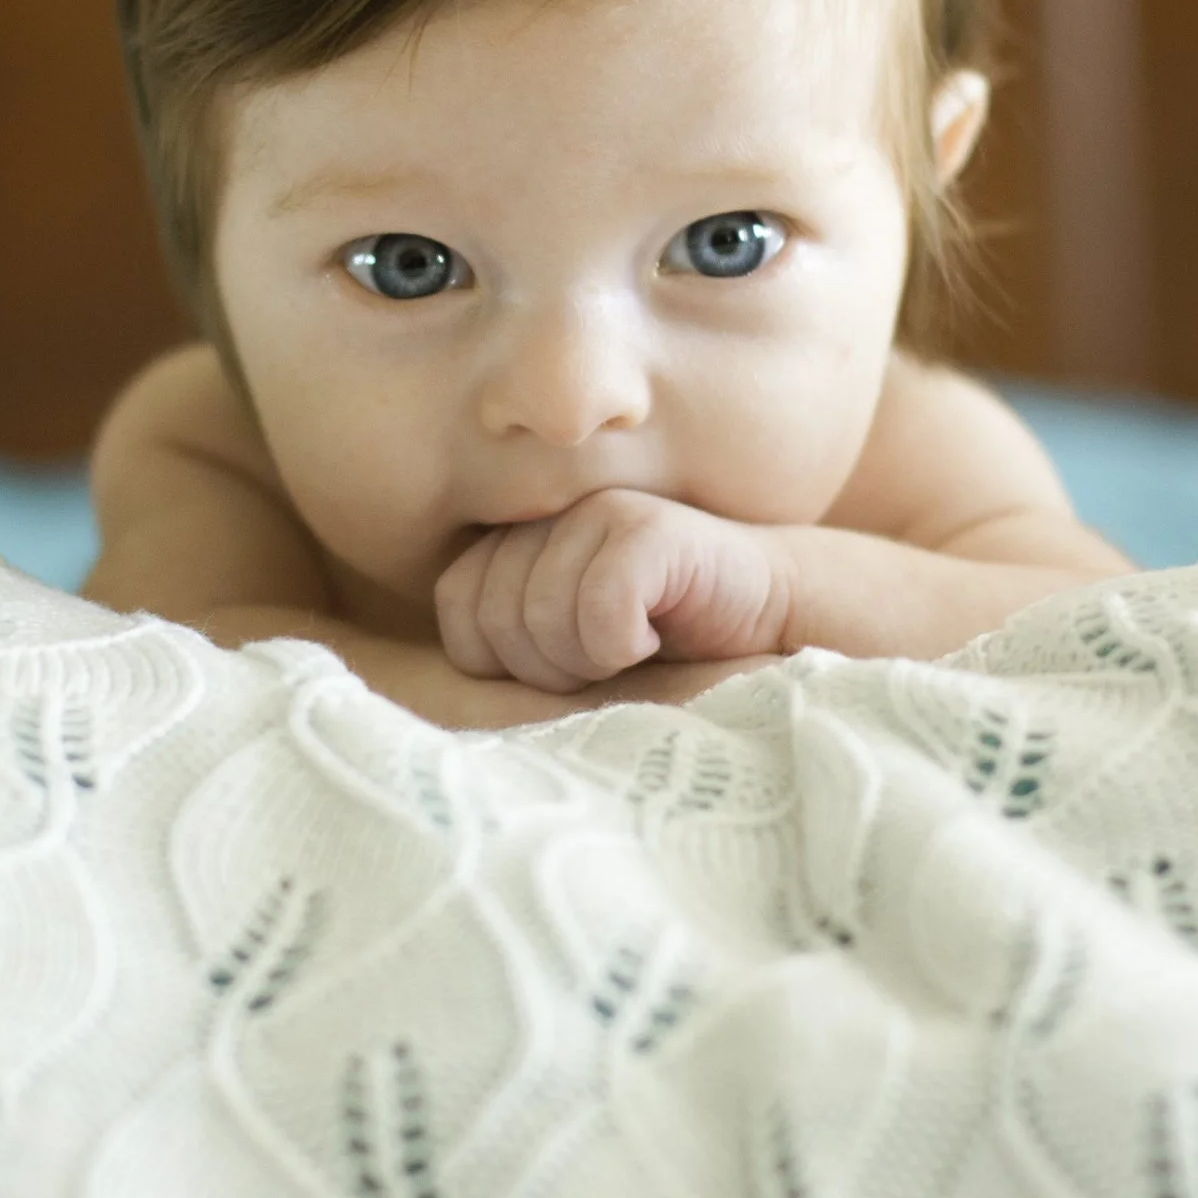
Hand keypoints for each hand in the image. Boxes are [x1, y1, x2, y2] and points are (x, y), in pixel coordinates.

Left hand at [433, 489, 794, 692]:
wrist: (769, 620)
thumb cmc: (662, 648)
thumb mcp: (567, 651)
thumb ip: (505, 643)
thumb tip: (429, 686)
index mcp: (518, 540)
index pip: (459, 608)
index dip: (505, 661)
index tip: (569, 661)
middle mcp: (549, 514)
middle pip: (495, 618)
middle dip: (550, 668)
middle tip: (610, 657)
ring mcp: (595, 511)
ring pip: (541, 617)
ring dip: (592, 661)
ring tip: (637, 643)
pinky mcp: (644, 526)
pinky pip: (598, 608)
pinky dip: (625, 644)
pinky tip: (660, 633)